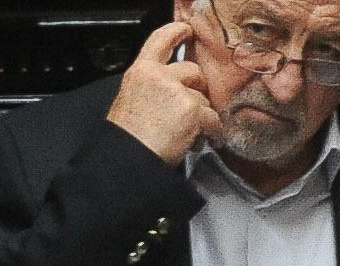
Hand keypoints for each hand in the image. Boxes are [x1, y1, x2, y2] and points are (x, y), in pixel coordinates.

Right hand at [101, 11, 220, 161]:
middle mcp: (160, 76)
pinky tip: (201, 140)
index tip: (187, 32)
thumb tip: (172, 86)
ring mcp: (178, 92)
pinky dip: (211, 131)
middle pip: (193, 71)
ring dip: (201, 116)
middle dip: (196, 89)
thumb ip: (151, 84)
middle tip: (189, 109)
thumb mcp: (130, 98)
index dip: (178, 32)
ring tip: (188, 133)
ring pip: (203, 98)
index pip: (162, 38)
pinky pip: (212, 118)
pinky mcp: (193, 111)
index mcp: (142, 71)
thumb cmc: (127, 138)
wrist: (128, 160)